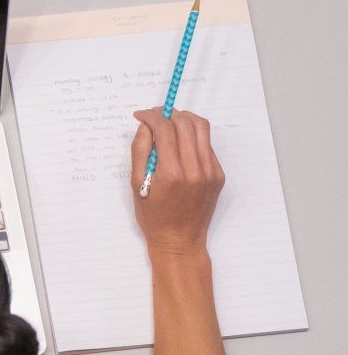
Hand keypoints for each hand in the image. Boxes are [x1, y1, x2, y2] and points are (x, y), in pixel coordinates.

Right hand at [130, 108, 224, 256]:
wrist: (180, 241)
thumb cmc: (153, 216)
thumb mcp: (136, 184)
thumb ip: (140, 151)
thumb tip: (145, 126)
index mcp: (172, 173)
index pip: (165, 129)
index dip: (151, 116)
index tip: (140, 115)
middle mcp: (196, 170)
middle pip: (186, 123)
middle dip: (168, 114)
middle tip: (154, 116)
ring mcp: (211, 172)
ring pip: (202, 129)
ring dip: (184, 120)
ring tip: (169, 124)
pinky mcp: (218, 175)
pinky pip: (206, 146)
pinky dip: (192, 138)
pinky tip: (180, 146)